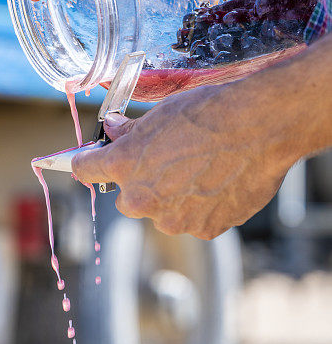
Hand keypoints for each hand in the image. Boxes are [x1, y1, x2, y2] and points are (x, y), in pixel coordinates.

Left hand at [72, 64, 310, 238]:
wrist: (258, 128)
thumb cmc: (208, 113)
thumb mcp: (160, 113)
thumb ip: (130, 130)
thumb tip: (113, 130)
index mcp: (124, 164)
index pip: (85, 168)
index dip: (87, 161)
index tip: (88, 160)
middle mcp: (142, 198)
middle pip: (127, 198)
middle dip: (140, 183)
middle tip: (166, 161)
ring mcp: (173, 219)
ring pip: (162, 212)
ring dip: (173, 197)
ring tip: (202, 169)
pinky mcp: (204, 231)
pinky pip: (193, 220)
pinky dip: (200, 207)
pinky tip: (219, 182)